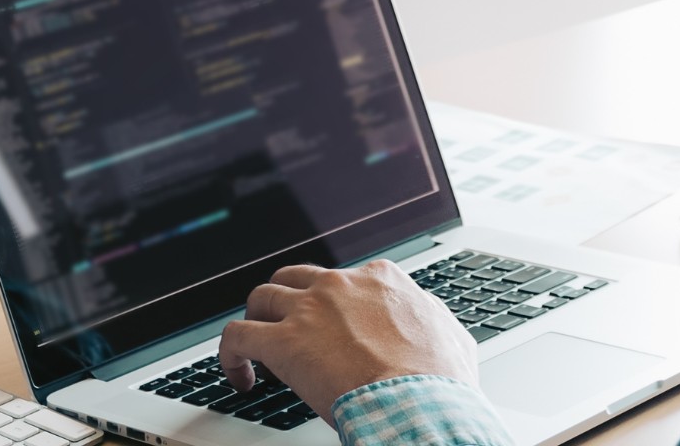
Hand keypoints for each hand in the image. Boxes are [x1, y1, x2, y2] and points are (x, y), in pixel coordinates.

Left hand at [215, 260, 476, 425]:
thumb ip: (429, 317)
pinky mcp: (282, 342)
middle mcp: (338, 285)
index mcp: (378, 279)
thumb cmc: (438, 380)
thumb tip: (427, 319)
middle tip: (283, 328)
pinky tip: (238, 375)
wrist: (420, 402)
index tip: (327, 324)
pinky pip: (236, 336)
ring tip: (258, 350)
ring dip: (255, 322)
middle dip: (284, 301)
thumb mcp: (450, 334)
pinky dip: (229, 354)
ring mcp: (307, 310)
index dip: (328, 303)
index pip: (340, 278)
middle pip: (292, 279)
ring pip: (260, 298)